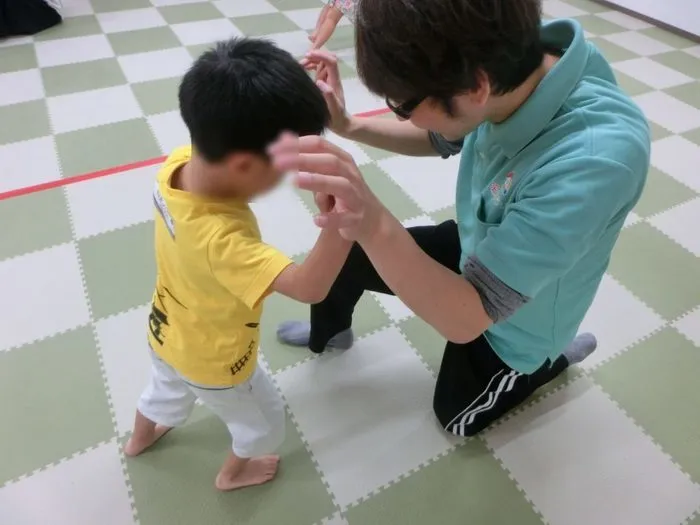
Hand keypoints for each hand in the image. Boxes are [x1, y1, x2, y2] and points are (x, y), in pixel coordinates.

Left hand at [270, 133, 386, 242]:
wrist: (371, 220)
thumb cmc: (343, 194)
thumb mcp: (324, 172)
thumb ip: (305, 156)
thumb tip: (283, 138)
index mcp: (342, 160)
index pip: (320, 145)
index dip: (297, 145)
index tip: (273, 150)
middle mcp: (350, 174)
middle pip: (329, 162)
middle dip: (302, 159)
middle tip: (277, 163)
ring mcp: (355, 196)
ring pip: (340, 185)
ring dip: (317, 181)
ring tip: (295, 181)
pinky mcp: (356, 218)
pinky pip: (345, 218)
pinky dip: (331, 218)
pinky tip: (316, 219)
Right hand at [300, 51, 350, 134]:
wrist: (341, 124)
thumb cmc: (336, 118)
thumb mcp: (333, 109)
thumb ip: (328, 95)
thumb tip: (319, 81)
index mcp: (335, 82)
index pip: (331, 61)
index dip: (320, 55)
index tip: (308, 55)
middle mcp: (332, 78)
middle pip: (327, 58)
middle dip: (315, 55)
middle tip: (302, 62)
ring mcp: (329, 80)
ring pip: (322, 63)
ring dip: (312, 61)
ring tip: (300, 66)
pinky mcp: (324, 84)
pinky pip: (318, 70)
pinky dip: (311, 66)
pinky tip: (303, 69)